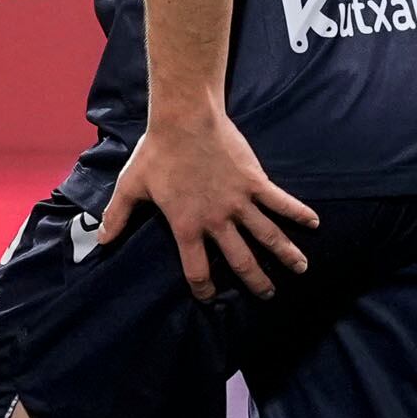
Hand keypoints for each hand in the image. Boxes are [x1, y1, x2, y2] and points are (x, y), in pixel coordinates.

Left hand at [99, 104, 318, 299]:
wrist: (185, 119)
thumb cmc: (156, 153)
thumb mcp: (131, 186)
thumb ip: (117, 216)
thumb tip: (101, 240)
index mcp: (187, 225)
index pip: (197, 268)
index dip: (203, 288)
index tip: (211, 298)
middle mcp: (217, 220)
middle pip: (241, 260)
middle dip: (255, 280)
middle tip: (267, 295)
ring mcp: (239, 201)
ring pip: (268, 235)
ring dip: (286, 254)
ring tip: (300, 269)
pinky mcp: (255, 181)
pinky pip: (281, 201)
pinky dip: (298, 213)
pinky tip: (314, 223)